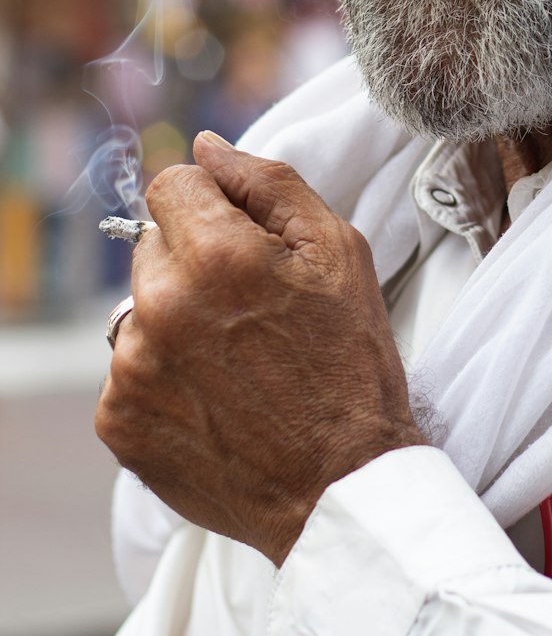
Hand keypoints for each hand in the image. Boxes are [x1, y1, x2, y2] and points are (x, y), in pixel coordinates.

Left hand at [96, 132, 424, 565]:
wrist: (340, 488)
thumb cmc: (351, 364)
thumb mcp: (338, 252)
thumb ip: (267, 184)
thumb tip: (206, 147)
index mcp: (216, 257)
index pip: (171, 185)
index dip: (214, 206)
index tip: (246, 243)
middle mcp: (160, 308)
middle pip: (153, 244)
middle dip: (196, 261)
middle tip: (251, 309)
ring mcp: (131, 370)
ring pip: (139, 308)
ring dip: (175, 319)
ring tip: (236, 361)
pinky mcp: (118, 421)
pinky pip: (128, 369)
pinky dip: (163, 376)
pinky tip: (216, 399)